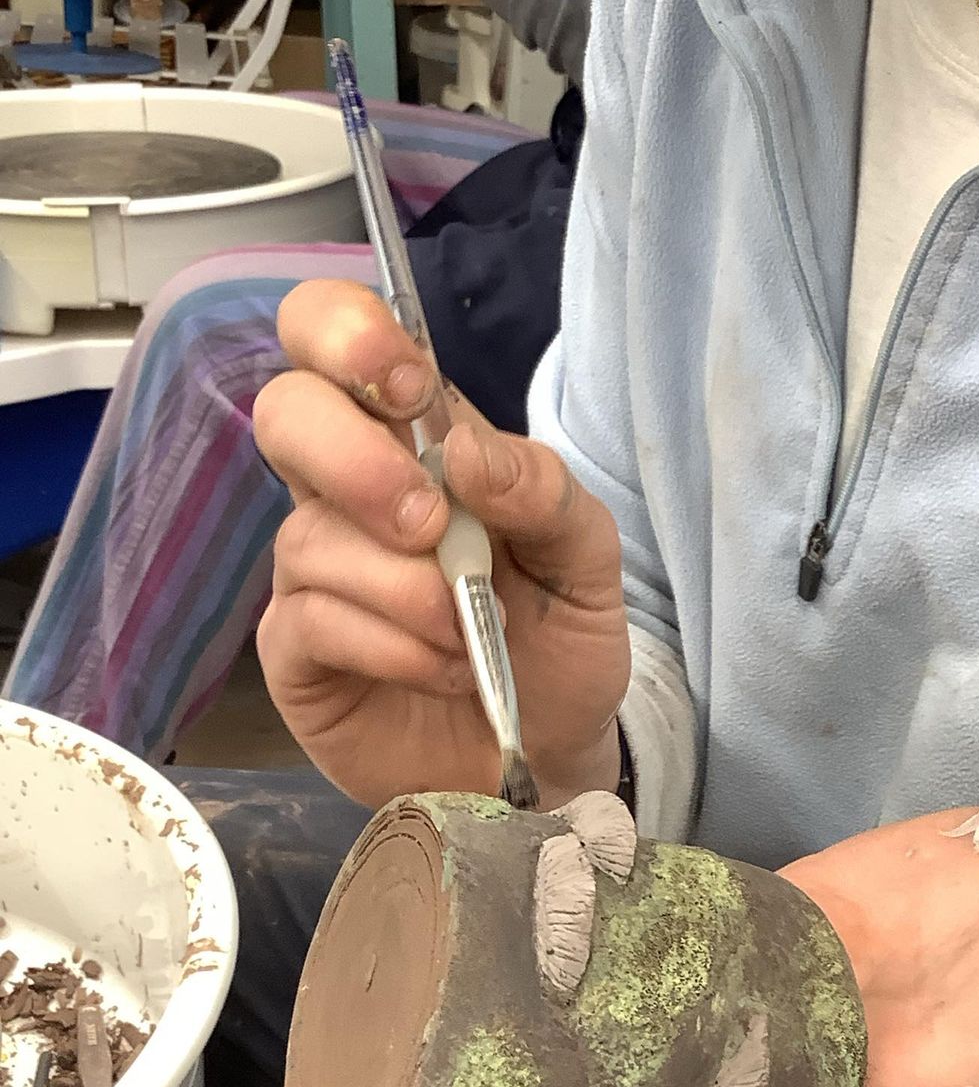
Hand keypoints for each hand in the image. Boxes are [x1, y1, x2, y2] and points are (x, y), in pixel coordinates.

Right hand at [252, 280, 628, 807]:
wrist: (553, 751)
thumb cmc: (558, 641)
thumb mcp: (586, 558)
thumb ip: (542, 490)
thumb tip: (459, 449)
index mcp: (413, 445)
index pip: (330, 338)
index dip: (346, 334)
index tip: (409, 388)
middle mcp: (347, 497)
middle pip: (284, 414)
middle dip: (355, 462)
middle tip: (429, 525)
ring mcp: (315, 576)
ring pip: (308, 538)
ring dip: (404, 588)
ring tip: (468, 636)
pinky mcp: (297, 656)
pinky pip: (311, 622)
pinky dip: (390, 646)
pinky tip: (445, 668)